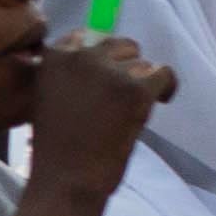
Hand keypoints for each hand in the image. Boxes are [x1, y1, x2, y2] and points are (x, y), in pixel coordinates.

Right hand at [24, 33, 171, 197]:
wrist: (65, 179)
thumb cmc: (57, 148)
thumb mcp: (50, 97)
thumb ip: (69, 74)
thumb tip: (103, 63)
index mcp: (53, 56)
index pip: (87, 36)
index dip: (104, 58)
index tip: (108, 77)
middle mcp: (80, 55)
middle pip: (119, 45)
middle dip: (125, 67)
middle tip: (123, 96)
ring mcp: (108, 70)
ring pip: (141, 62)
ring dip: (141, 83)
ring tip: (130, 110)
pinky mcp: (134, 88)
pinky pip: (163, 74)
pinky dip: (166, 88)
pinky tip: (160, 102)